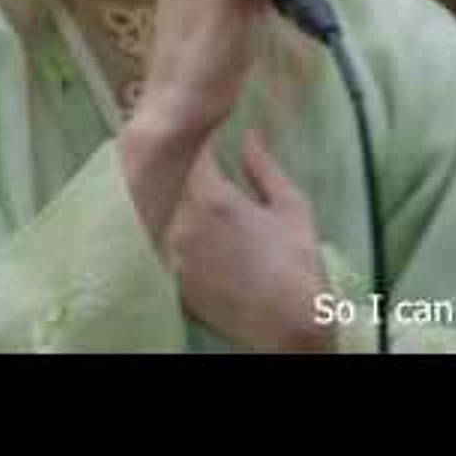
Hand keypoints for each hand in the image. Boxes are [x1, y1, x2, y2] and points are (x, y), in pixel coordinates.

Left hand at [165, 129, 333, 353]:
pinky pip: (160, 242)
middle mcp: (182, 222)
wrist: (287, 325)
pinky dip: (165, 229)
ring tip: (183, 189)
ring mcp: (170, 254)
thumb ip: (263, 167)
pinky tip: (183, 227)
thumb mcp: (291, 206)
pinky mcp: (169, 279)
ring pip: (158, 210)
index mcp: (213, 198)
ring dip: (167, 195)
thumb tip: (249, 134)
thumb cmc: (297, 261)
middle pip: (166, 181)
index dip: (194, 139)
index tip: (201, 130)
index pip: (189, 154)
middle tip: (189, 154)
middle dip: (177, 164)